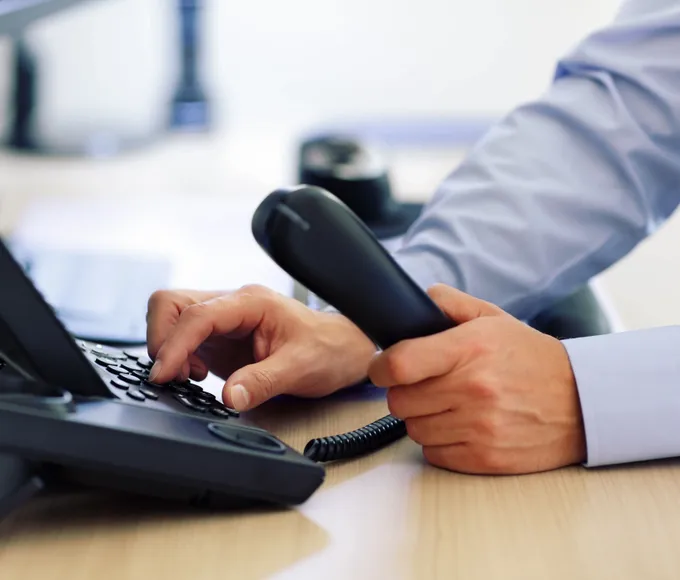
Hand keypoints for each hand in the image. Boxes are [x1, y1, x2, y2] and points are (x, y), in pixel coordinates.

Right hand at [146, 285, 375, 410]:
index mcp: (251, 303)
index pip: (197, 314)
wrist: (341, 350)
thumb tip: (229, 396)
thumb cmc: (327, 350)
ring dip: (169, 348)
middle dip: (162, 339)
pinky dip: (178, 357)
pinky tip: (198, 375)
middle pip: (171, 303)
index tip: (165, 374)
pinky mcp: (220, 337)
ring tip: (190, 376)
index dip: (174, 344)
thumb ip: (262, 381)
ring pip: (172, 317)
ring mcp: (224, 320)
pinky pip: (183, 337)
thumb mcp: (299, 369)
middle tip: (173, 375)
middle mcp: (233, 305)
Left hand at [368, 284, 585, 474]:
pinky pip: (434, 454)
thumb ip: (451, 303)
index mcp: (470, 349)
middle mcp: (472, 389)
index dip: (380, 368)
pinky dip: (440, 442)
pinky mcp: (485, 458)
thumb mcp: (494, 318)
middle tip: (425, 386)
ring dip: (423, 419)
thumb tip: (418, 300)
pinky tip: (461, 427)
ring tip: (448, 406)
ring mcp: (479, 427)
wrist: (582, 401)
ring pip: (414, 429)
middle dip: (405, 393)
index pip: (399, 364)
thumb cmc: (531, 358)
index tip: (382, 369)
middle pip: (399, 401)